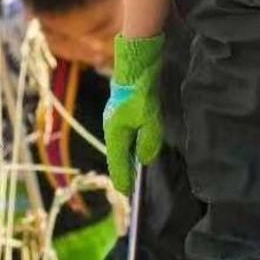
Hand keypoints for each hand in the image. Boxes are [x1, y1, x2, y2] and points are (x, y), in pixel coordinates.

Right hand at [104, 35, 165, 193]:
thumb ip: (148, 142)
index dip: (123, 178)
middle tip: (129, 188)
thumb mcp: (149, 119)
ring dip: (125, 159)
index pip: (117, 163)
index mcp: (115, 133)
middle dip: (123, 171)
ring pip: (119, 146)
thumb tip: (145, 159)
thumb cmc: (140, 93)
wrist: (134, 66)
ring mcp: (114, 120)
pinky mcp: (120, 113)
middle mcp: (111, 129)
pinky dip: (127, 146)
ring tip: (131, 172)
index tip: (126, 192)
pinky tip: (134, 148)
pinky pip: (123, 136)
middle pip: (116, 155)